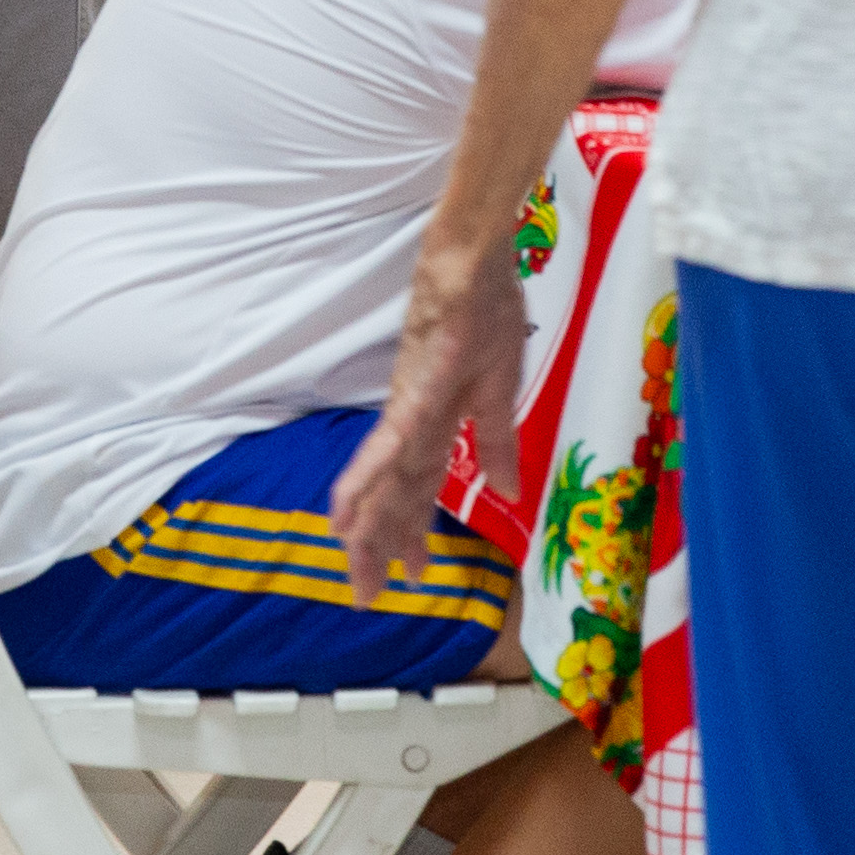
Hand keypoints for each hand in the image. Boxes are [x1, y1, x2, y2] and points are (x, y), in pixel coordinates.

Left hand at [331, 234, 527, 600]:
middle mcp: (417, 418)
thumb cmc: (487, 311)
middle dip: (379, 542)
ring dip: (370, 514)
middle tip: (364, 595)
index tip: (404, 577)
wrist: (474, 259)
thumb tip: (505, 493)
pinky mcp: (422, 379)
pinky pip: (398, 430)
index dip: (409, 533)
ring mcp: (416, 399)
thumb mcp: (500, 387)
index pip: (420, 489)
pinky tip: (360, 493)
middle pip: (396, 491)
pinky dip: (376, 464)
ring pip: (389, 470)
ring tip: (349, 554)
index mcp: (435, 422)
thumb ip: (499, 444)